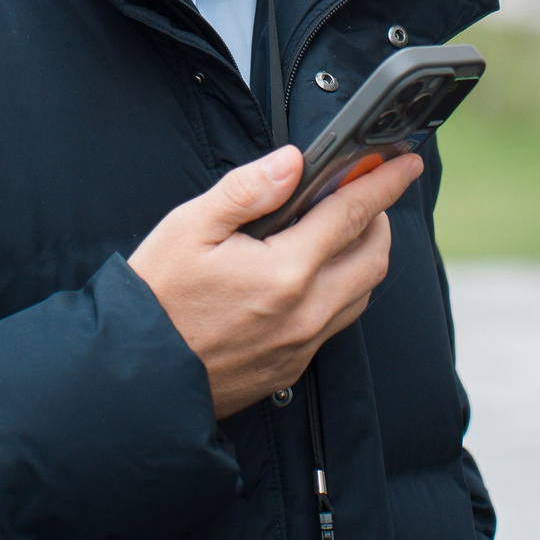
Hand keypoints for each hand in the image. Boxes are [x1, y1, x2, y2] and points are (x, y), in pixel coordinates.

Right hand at [127, 144, 422, 417]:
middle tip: (357, 192)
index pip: (353, 214)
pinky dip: (340, 289)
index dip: (383, 181)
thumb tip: (293, 162)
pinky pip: (337, 322)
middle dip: (378, 218)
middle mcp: (305, 313)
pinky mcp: (292, 367)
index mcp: (284, 272)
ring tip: (335, 230)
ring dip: (363, 256)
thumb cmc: (156, 298)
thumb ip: (248, 190)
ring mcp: (301, 345)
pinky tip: (309, 274)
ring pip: (362, 293)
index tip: (404, 162)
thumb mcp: (190, 228)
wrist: (134, 377)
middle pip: (374, 257)